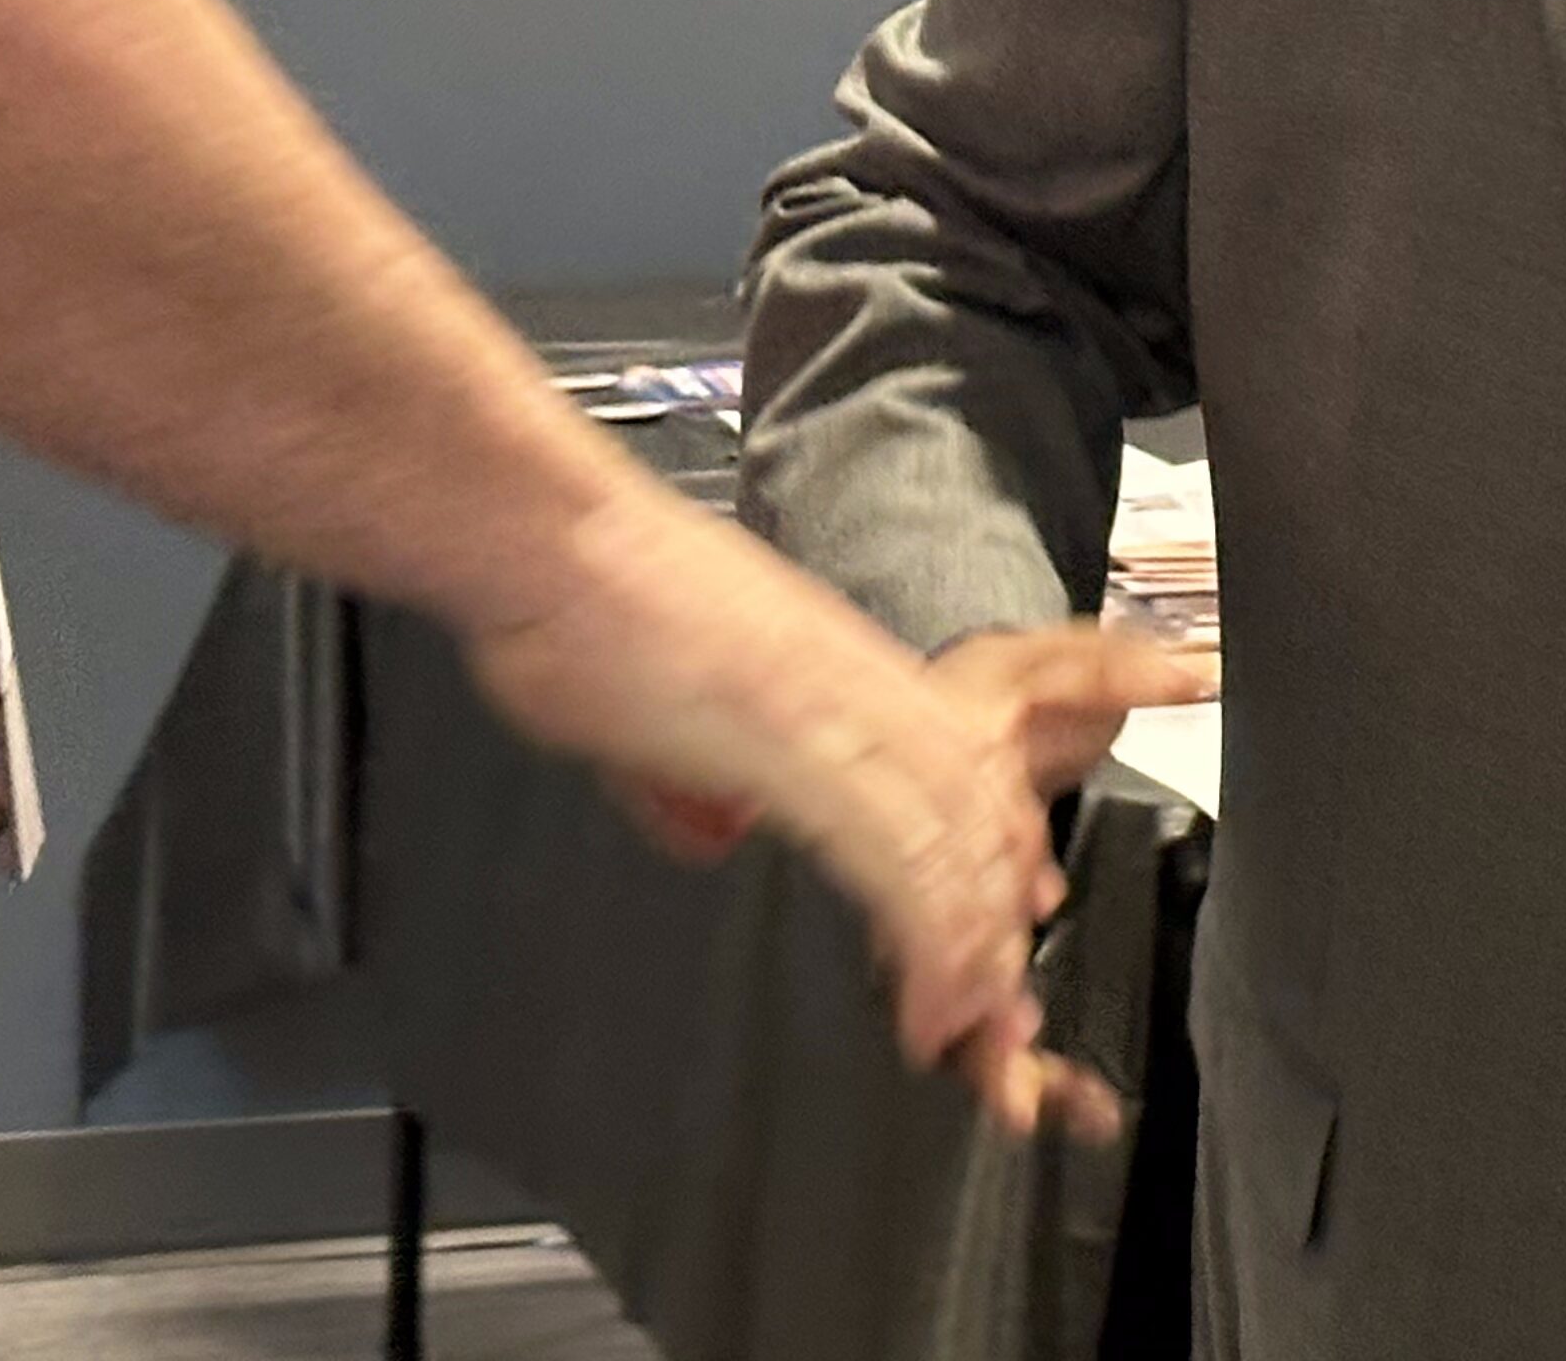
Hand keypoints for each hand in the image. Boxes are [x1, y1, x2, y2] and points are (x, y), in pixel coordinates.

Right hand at [454, 485, 1211, 1135]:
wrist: (558, 541)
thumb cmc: (585, 603)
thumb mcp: (661, 700)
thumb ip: (699, 769)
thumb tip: (712, 826)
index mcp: (841, 669)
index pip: (963, 763)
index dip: (996, 846)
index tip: (1007, 917)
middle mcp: (863, 685)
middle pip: (979, 807)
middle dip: (999, 912)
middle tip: (998, 1002)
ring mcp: (839, 712)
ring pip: (958, 839)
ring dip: (972, 944)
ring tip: (966, 1023)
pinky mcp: (801, 746)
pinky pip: (899, 856)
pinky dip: (926, 939)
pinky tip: (925, 999)